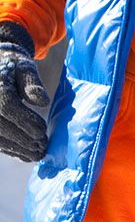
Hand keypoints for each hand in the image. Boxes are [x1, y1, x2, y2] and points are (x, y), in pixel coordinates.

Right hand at [0, 22, 49, 161]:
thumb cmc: (13, 66)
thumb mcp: (25, 68)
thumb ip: (32, 84)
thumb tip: (43, 102)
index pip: (7, 107)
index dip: (25, 121)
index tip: (42, 132)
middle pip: (0, 126)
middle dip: (22, 139)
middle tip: (41, 149)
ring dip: (16, 148)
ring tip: (35, 155)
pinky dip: (8, 148)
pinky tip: (23, 154)